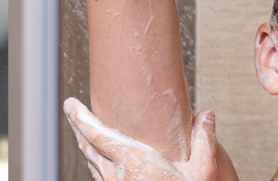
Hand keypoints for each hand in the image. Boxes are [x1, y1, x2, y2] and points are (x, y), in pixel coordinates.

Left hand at [63, 97, 218, 180]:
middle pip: (88, 146)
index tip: (71, 104)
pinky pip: (99, 176)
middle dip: (78, 125)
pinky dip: (94, 162)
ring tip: (83, 131)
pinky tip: (98, 160)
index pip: (97, 134)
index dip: (81, 117)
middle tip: (71, 110)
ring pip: (91, 162)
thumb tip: (207, 116)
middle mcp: (117, 176)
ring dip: (85, 143)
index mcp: (134, 162)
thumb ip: (204, 142)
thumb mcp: (202, 173)